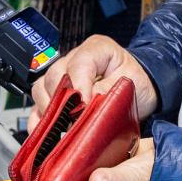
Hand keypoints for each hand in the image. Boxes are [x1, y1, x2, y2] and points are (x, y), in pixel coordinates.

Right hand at [31, 34, 158, 123]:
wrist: (141, 89)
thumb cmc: (138, 83)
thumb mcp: (130, 84)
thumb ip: (107, 91)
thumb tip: (85, 105)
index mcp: (96, 49)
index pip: (80, 64)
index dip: (79, 86)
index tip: (83, 106)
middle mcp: (75, 58)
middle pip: (55, 75)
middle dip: (61, 101)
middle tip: (71, 121)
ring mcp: (64, 74)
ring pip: (42, 87)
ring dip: (48, 109)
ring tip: (58, 126)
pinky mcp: (58, 91)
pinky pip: (40, 102)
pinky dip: (40, 117)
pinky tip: (44, 132)